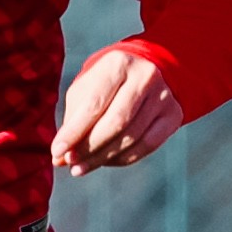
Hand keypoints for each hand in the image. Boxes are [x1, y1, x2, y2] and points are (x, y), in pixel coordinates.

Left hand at [54, 44, 186, 174]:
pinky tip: (106, 162)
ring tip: (81, 167)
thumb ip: (73, 121)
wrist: (145, 70)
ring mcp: (163, 95)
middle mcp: (145, 76)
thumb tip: (59, 159)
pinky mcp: (174, 114)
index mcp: (118, 63)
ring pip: (132, 137)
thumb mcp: (86, 91)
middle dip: (89, 148)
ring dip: (103, 158)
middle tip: (70, 163)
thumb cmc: (106, 84)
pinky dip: (123, 158)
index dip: (74, 131)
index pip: (94, 104)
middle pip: (116, 123)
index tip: (56, 152)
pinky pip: (148, 145)